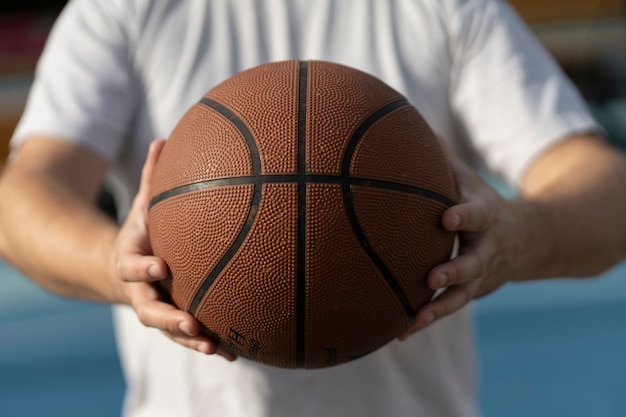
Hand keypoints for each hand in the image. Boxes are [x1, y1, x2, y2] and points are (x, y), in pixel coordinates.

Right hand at [114, 139, 235, 360]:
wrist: (121, 267)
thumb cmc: (141, 232)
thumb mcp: (142, 207)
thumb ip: (153, 180)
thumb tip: (163, 139)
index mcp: (130, 262)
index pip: (132, 267)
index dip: (144, 269)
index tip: (161, 266)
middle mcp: (141, 292)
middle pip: (149, 311)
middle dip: (169, 319)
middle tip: (191, 322)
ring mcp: (156, 309)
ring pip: (170, 331)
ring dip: (192, 340)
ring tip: (217, 348)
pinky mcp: (172, 320)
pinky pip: (189, 335)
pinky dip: (210, 343)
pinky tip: (237, 352)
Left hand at [399, 157, 526, 339]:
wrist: (526, 239)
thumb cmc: (482, 202)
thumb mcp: (468, 179)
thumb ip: (439, 157)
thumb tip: (401, 119)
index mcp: (484, 216)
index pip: (476, 214)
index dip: (464, 215)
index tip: (446, 216)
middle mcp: (485, 248)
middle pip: (473, 262)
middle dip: (455, 271)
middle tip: (433, 276)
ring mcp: (480, 275)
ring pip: (462, 295)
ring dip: (439, 308)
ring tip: (414, 319)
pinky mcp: (471, 292)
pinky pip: (448, 309)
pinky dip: (427, 319)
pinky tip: (400, 332)